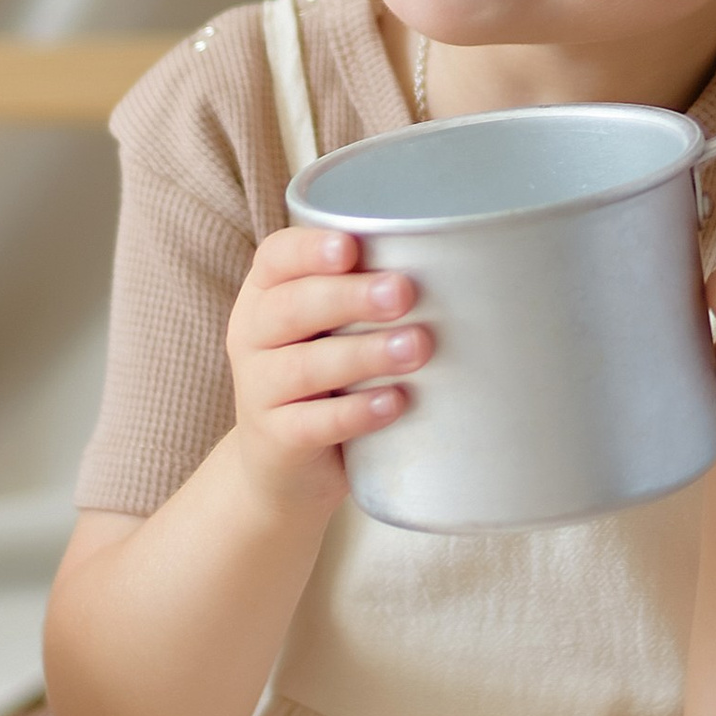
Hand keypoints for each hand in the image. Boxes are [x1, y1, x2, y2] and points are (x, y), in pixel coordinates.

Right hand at [223, 227, 431, 514]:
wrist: (284, 467)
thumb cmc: (325, 376)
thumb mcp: (332, 329)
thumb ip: (370, 297)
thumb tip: (462, 269)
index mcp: (265, 294)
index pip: (276, 257)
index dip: (309, 250)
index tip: (351, 248)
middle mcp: (253, 337)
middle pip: (291, 308)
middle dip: (350, 297)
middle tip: (404, 293)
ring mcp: (258, 391)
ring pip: (303, 367)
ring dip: (363, 354)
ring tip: (416, 347)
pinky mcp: (276, 440)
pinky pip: (312, 424)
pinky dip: (355, 413)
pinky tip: (393, 402)